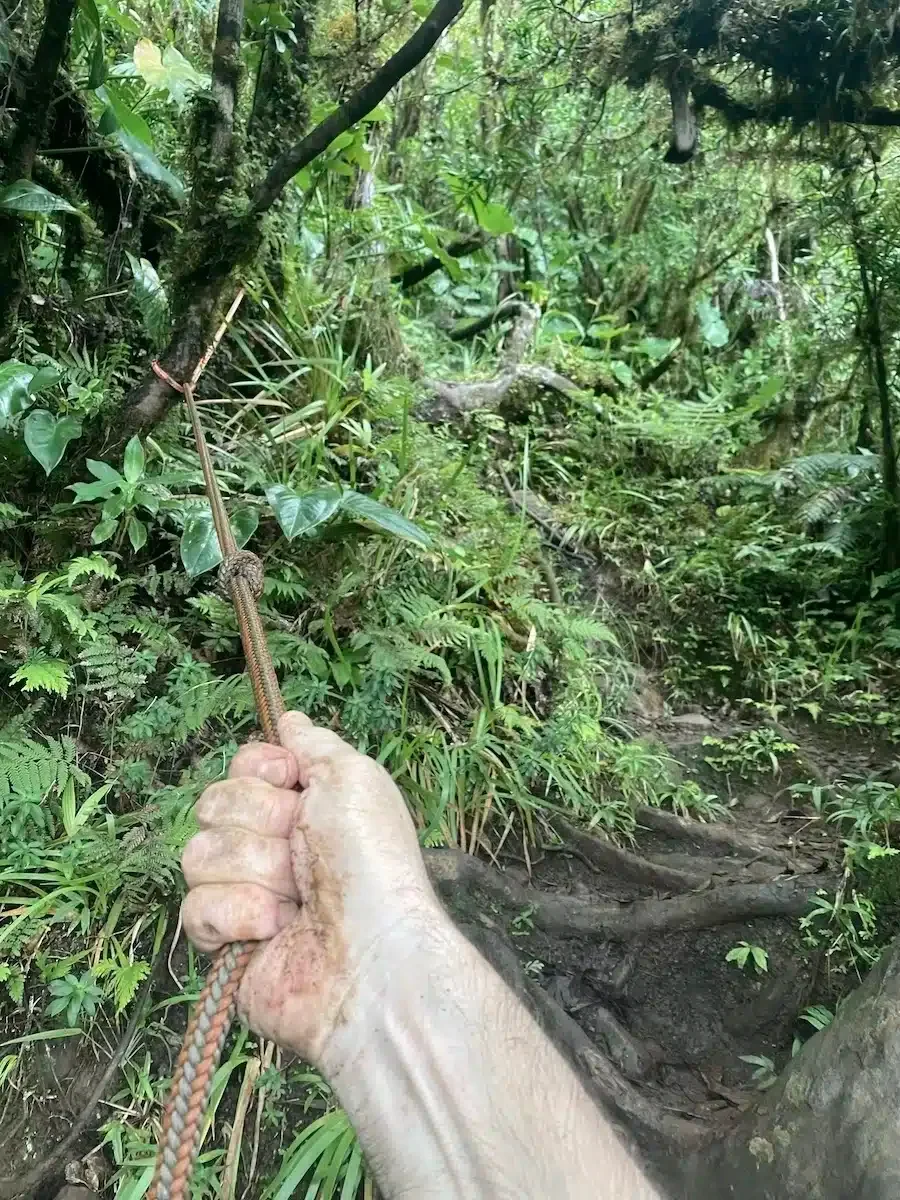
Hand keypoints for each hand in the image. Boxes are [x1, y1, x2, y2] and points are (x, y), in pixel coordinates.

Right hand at [181, 711, 436, 1062]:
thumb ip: (314, 744)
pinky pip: (194, 908)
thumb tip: (287, 720)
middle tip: (302, 853)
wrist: (372, 956)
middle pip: (212, 804)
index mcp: (303, 807)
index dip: (261, 772)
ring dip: (254, 871)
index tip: (294, 785)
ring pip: (198, 853)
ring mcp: (244, 895)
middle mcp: (271, 847)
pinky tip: (273, 930)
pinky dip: (237, 914)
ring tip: (296, 899)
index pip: (241, 766)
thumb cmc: (372, 864)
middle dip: (261, 823)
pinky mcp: (224, 943)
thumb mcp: (354, 778)